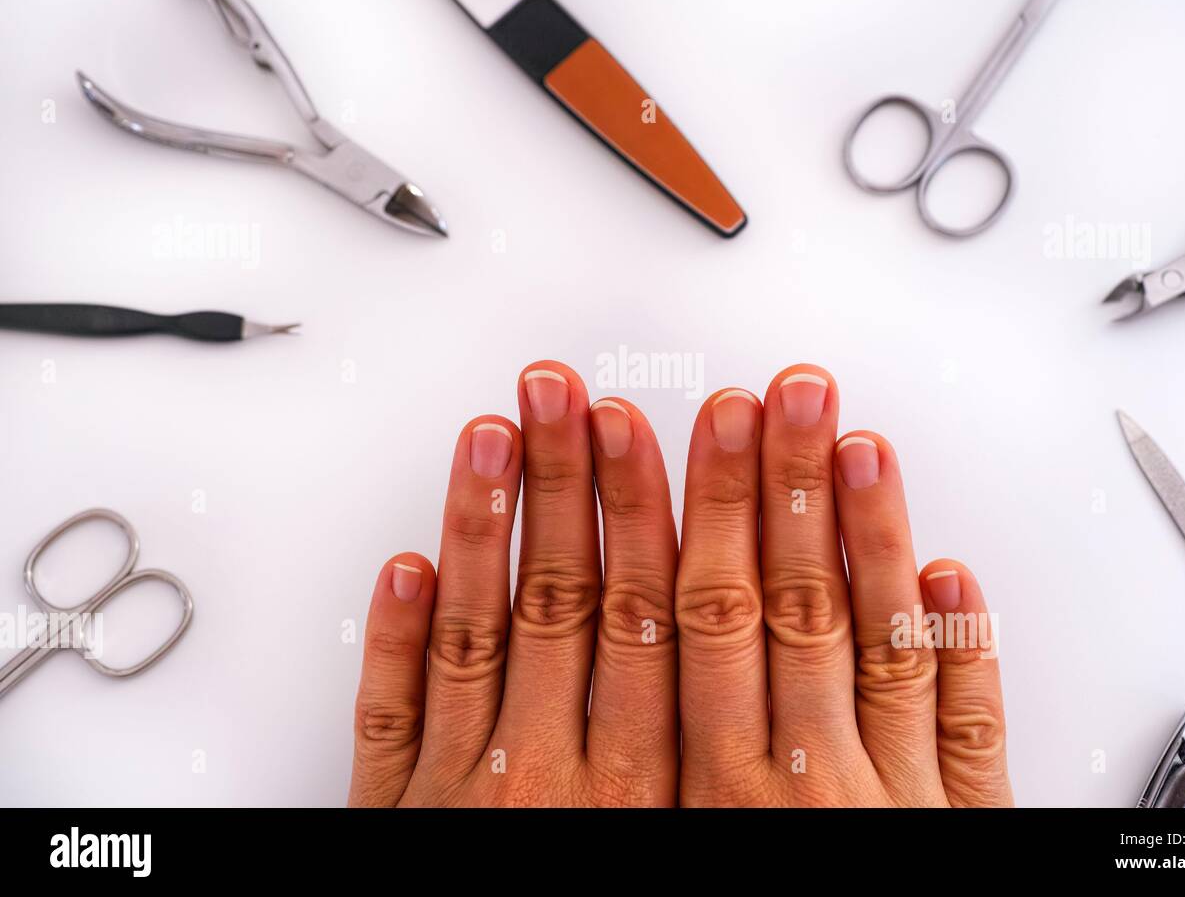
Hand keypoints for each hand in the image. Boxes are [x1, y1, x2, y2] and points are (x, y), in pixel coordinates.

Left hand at [348, 361, 678, 805]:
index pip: (651, 616)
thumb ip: (699, 761)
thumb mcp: (678, 845)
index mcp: (632, 795)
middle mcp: (544, 780)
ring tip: (492, 436)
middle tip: (563, 395)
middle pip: (564, 599)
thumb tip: (739, 659)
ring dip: (485, 522)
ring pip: (476, 632)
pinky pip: (390, 713)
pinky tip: (405, 567)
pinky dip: (395, 637)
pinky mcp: (397, 813)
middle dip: (566, 480)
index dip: (646, 508)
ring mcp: (463, 788)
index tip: (647, 431)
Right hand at [675, 364, 1011, 805]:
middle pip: (791, 604)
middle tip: (783, 397)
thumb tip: (623, 665)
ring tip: (860, 445)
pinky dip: (964, 648)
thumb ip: (660, 767)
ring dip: (871, 533)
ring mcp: (891, 798)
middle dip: (784, 485)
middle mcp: (807, 789)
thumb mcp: (678, 842)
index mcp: (720, 795)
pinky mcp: (962, 822)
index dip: (698, 508)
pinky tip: (953, 576)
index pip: (701, 615)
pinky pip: (969, 728)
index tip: (687, 428)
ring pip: (880, 642)